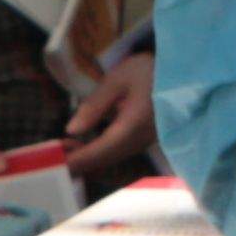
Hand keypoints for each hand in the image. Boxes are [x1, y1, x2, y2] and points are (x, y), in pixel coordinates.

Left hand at [56, 49, 155, 175]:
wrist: (187, 73)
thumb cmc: (152, 70)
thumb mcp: (119, 79)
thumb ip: (95, 105)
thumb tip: (72, 130)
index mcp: (130, 128)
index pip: (95, 153)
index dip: (72, 162)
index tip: (51, 165)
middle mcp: (136, 142)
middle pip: (100, 161)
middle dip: (74, 162)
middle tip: (48, 156)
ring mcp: (141, 143)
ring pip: (108, 158)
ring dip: (84, 156)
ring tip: (60, 148)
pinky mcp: (142, 139)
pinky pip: (115, 151)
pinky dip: (95, 150)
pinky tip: (80, 141)